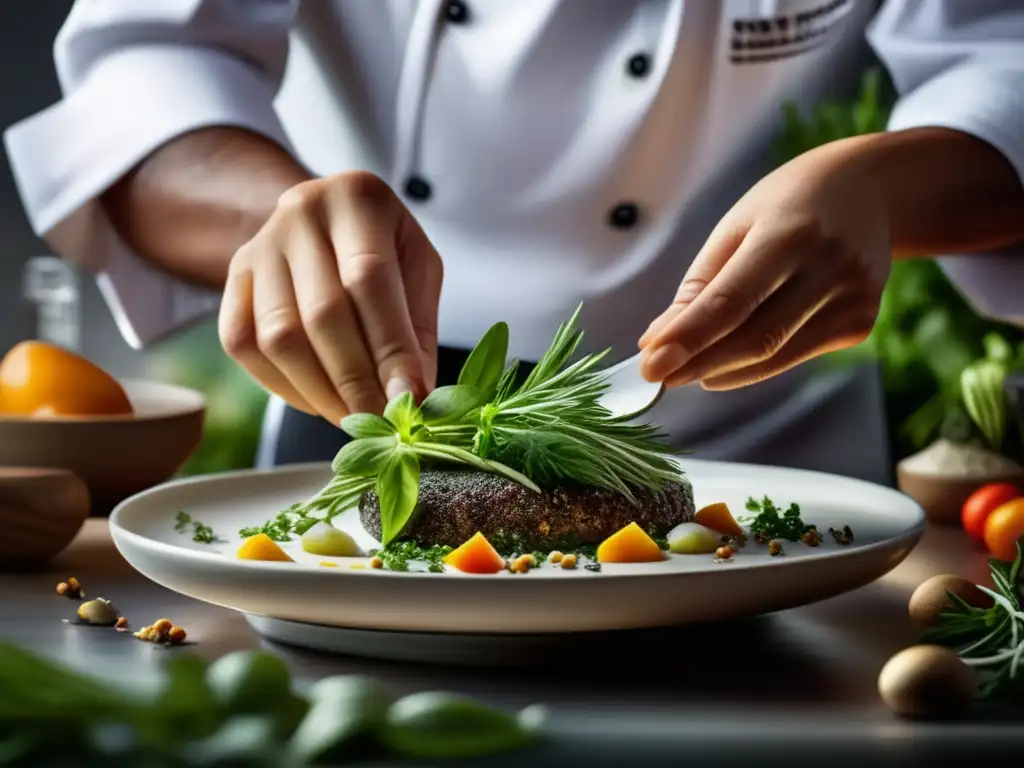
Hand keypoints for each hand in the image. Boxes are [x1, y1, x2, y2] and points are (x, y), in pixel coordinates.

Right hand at [218, 172, 441, 423]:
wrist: (326, 219)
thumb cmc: (384, 245)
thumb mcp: (418, 269)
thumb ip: (417, 329)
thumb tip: (413, 398)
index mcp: (357, 199)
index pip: (369, 280)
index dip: (389, 347)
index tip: (409, 398)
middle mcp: (300, 213)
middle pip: (321, 313)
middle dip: (356, 381)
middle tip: (383, 422)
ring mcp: (259, 246)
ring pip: (279, 337)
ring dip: (320, 391)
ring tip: (355, 418)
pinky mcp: (232, 279)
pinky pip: (243, 345)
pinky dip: (282, 386)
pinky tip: (317, 402)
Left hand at [638, 141, 890, 389]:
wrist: (870, 190)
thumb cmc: (787, 205)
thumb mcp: (736, 227)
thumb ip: (699, 286)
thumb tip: (659, 339)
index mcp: (789, 235)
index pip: (731, 301)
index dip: (689, 338)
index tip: (651, 364)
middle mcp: (828, 268)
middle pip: (755, 338)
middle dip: (699, 363)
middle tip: (658, 376)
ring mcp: (852, 299)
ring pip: (774, 356)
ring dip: (721, 371)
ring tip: (685, 370)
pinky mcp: (860, 323)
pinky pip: (794, 356)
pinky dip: (754, 363)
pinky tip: (730, 358)